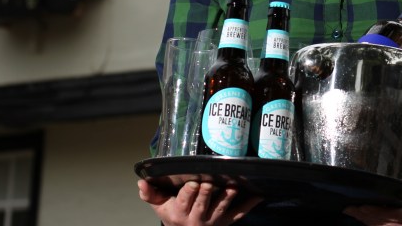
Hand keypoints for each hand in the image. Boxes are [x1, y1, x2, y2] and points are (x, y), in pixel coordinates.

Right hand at [138, 179, 261, 225]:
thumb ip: (150, 194)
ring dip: (228, 197)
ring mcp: (214, 220)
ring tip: (233, 186)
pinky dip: (249, 205)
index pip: (184, 201)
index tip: (193, 183)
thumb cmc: (173, 215)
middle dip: (207, 193)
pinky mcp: (226, 221)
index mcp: (180, 212)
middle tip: (210, 181)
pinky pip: (239, 213)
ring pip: (222, 208)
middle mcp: (197, 217)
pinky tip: (259, 195)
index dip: (189, 192)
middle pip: (203, 203)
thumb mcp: (160, 206)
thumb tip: (141, 181)